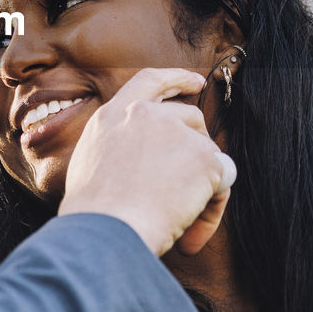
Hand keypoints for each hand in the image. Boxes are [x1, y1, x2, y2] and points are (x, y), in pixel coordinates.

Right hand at [58, 68, 236, 255]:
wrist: (105, 231)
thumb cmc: (93, 214)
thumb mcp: (89, 164)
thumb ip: (117, 146)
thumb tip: (140, 158)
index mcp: (114, 115)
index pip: (150, 81)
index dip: (177, 79)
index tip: (196, 83)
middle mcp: (146, 115)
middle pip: (190, 117)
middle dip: (198, 144)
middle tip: (198, 177)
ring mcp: (177, 132)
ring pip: (208, 152)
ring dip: (201, 183)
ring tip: (181, 217)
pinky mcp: (203, 157)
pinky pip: (223, 178)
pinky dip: (212, 204)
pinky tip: (191, 225)